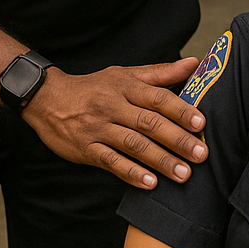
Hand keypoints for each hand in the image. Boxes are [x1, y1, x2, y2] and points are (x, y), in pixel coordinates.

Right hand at [21, 57, 207, 187]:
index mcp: (126, 86)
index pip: (157, 98)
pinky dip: (131, 173)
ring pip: (133, 145)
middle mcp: (113, 106)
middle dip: (177, 140)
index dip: (180, 110)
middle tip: (201, 154)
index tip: (201, 123)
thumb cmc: (94, 87)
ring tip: (183, 174)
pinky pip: (110, 162)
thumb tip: (195, 63)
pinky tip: (150, 184)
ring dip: (160, 160)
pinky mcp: (86, 149)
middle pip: (149, 123)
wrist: (47, 99)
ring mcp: (98, 128)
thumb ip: (160, 73)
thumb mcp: (125, 74)